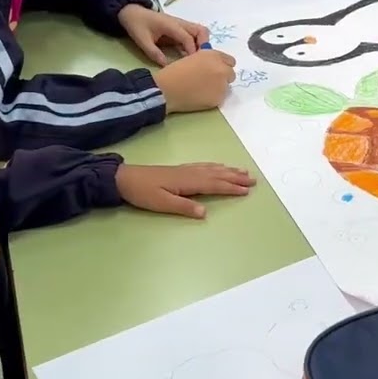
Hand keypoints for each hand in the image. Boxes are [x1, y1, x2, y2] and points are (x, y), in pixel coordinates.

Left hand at [115, 163, 257, 217]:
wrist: (125, 179)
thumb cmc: (142, 193)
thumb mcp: (161, 203)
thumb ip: (184, 207)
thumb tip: (205, 212)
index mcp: (188, 182)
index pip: (215, 184)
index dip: (231, 187)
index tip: (247, 190)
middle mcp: (190, 173)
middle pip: (217, 174)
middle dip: (235, 177)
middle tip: (253, 180)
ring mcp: (185, 170)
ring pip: (212, 169)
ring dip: (228, 170)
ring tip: (243, 171)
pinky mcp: (180, 170)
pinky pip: (204, 166)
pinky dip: (215, 166)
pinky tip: (219, 167)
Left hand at [118, 4, 209, 65]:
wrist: (132, 12)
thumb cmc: (136, 25)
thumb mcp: (142, 40)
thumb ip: (154, 53)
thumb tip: (167, 66)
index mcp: (171, 25)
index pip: (188, 38)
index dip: (192, 51)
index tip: (193, 64)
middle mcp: (180, 23)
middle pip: (201, 31)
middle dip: (204, 45)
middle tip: (199, 59)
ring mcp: (181, 25)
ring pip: (200, 31)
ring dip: (202, 43)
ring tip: (197, 58)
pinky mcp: (179, 28)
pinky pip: (194, 34)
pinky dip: (196, 43)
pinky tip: (190, 55)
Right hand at [153, 48, 236, 113]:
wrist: (166, 89)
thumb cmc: (174, 72)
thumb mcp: (192, 58)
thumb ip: (207, 60)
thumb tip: (215, 65)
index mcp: (213, 56)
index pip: (230, 61)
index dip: (222, 65)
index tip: (216, 70)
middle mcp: (221, 68)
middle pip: (231, 74)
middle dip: (223, 76)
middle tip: (210, 81)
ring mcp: (221, 85)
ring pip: (226, 86)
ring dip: (219, 87)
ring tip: (202, 89)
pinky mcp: (218, 99)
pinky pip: (220, 97)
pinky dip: (213, 97)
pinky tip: (200, 97)